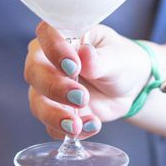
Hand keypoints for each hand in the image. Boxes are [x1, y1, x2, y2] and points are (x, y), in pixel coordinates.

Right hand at [25, 22, 149, 138]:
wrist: (131, 86)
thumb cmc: (121, 60)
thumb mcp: (117, 57)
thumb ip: (100, 59)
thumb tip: (85, 53)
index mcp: (63, 35)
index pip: (46, 34)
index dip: (53, 49)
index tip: (73, 65)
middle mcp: (48, 60)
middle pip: (34, 72)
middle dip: (54, 87)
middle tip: (81, 97)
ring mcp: (48, 88)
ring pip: (37, 102)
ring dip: (55, 115)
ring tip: (78, 124)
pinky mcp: (55, 112)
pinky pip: (51, 125)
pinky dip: (67, 130)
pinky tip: (91, 126)